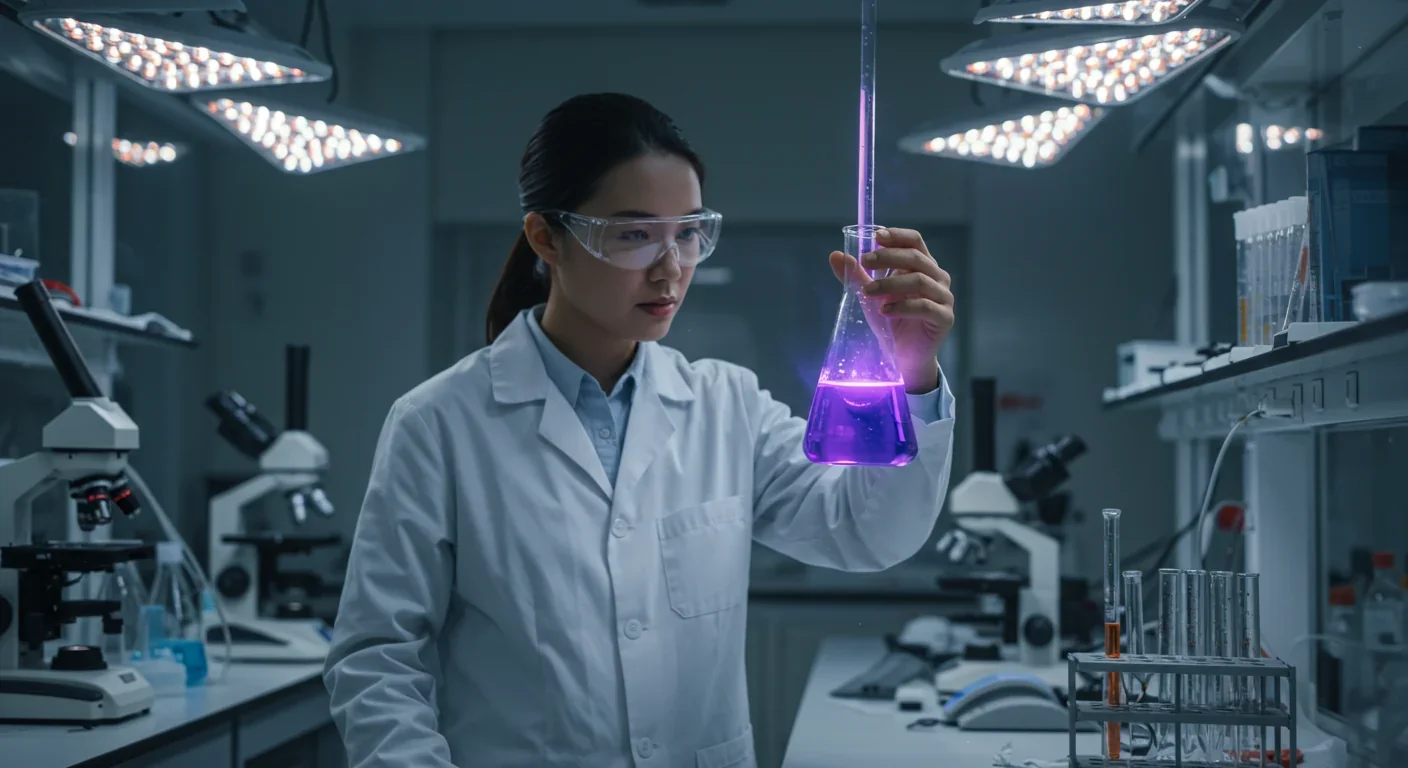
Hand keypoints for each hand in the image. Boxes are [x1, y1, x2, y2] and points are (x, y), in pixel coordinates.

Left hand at [828, 227, 953, 393]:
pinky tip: (885, 311)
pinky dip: (902, 307)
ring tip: (868, 293)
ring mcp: (944, 297)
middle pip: (915, 258)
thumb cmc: (890, 320)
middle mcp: (937, 277)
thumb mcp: (870, 295)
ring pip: (919, 280)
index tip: (876, 237)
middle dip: (888, 257)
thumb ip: (857, 275)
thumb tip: (835, 255)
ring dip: (890, 283)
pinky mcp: (945, 318)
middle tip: (865, 262)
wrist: (903, 355)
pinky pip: (925, 306)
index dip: (897, 236)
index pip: (915, 241)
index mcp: (923, 266)